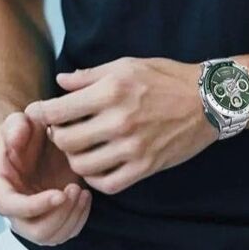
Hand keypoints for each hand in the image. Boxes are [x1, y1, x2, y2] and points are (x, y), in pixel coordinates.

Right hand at [0, 111, 91, 244]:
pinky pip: (64, 234)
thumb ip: (16, 124)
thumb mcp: (20, 118)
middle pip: (33, 231)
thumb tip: (16, 140)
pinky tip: (86, 196)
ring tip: (82, 192)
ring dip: (70, 218)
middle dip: (58, 214)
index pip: (11, 207)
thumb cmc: (27, 129)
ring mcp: (31, 216)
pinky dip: (79, 220)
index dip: (35, 206)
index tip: (60, 194)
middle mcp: (12, 207)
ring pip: (50, 237)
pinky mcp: (50, 218)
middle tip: (75, 189)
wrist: (40, 137)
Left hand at [24, 56, 217, 195]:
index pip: (59, 110)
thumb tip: (60, 81)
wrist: (207, 100)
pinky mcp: (145, 167)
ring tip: (81, 148)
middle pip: (66, 141)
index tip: (41, 114)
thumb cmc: (166, 78)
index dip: (43, 113)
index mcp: (112, 90)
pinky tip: (100, 164)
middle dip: (58, 137)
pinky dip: (97, 178)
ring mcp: (133, 147)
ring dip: (76, 158)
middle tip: (63, 131)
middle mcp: (119, 120)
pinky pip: (107, 184)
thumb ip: (90, 75)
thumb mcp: (127, 65)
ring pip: (82, 166)